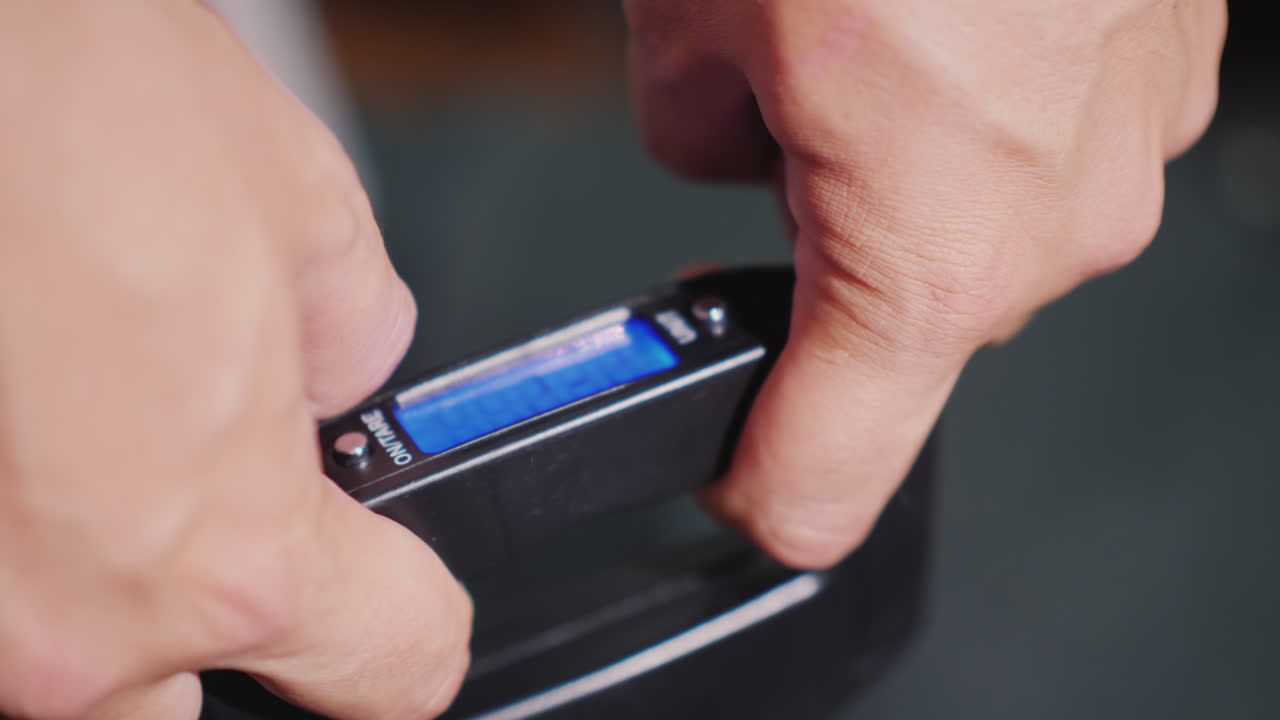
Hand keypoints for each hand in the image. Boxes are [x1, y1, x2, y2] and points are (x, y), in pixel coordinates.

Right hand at [0, 4, 467, 718]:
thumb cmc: (68, 108)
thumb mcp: (302, 215)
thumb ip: (352, 339)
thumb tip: (344, 373)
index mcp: (233, 555)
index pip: (392, 661)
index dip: (413, 617)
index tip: (405, 595)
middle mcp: (75, 626)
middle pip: (201, 702)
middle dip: (223, 606)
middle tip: (208, 489)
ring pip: (65, 671)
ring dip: (98, 580)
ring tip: (91, 434)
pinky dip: (11, 530)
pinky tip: (26, 420)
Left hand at [626, 0, 1225, 566]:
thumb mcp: (692, 18)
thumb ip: (697, 133)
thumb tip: (733, 148)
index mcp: (930, 252)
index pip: (826, 475)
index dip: (764, 485)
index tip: (734, 478)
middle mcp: (1056, 227)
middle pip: (900, 327)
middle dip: (824, 247)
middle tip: (783, 122)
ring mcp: (1130, 148)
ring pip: (973, 226)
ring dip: (906, 165)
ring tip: (874, 33)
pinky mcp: (1164, 76)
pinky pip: (1038, 144)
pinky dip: (979, 104)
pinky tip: (948, 11)